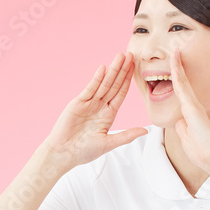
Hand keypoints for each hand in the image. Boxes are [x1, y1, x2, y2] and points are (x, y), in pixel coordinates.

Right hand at [44, 52, 147, 168]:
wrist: (63, 153)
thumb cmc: (84, 151)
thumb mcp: (108, 143)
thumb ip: (127, 135)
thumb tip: (146, 131)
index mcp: (108, 115)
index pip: (121, 94)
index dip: (128, 81)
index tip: (136, 68)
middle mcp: (99, 107)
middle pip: (114, 85)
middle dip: (122, 70)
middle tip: (131, 55)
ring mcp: (88, 104)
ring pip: (104, 84)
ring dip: (112, 70)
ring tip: (120, 56)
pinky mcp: (77, 103)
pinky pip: (90, 89)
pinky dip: (97, 79)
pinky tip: (103, 69)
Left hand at [169, 47, 209, 176]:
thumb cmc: (202, 151)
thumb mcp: (187, 137)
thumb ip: (183, 127)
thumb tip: (180, 121)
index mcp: (190, 112)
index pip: (180, 91)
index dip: (175, 78)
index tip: (171, 66)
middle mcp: (193, 106)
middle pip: (182, 83)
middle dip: (177, 67)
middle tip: (174, 50)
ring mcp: (194, 107)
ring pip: (183, 83)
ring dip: (178, 67)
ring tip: (174, 51)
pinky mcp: (193, 110)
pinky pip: (183, 90)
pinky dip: (179, 77)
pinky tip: (174, 66)